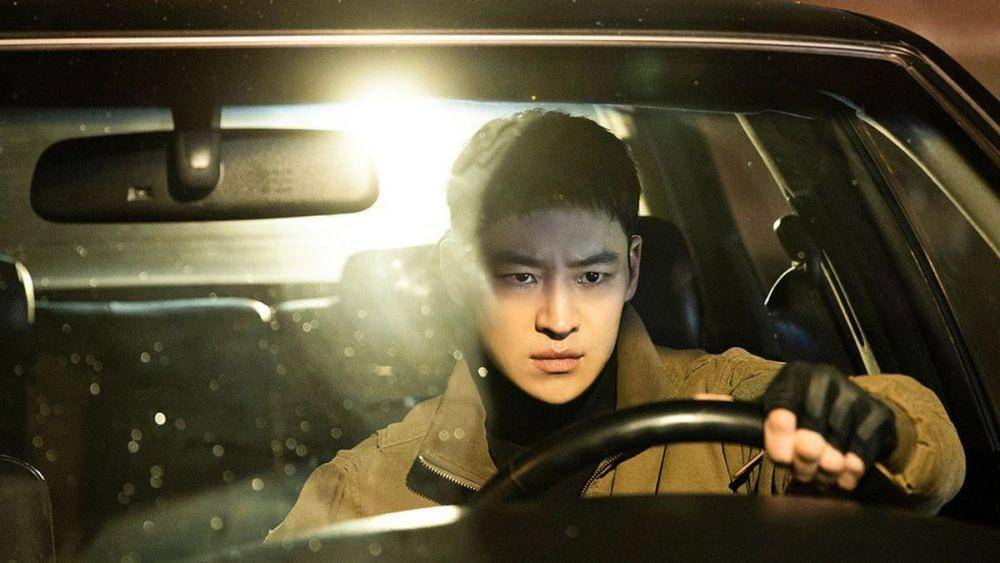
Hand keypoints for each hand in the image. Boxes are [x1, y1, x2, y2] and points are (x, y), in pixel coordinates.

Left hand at [761, 362, 896, 490]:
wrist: (846, 420)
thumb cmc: (800, 423)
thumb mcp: (776, 424)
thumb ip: (775, 436)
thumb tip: (784, 456)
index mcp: (795, 375)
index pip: (784, 400)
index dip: (781, 432)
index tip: (781, 458)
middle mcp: (826, 377)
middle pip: (814, 418)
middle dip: (805, 454)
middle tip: (802, 474)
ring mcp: (855, 392)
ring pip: (840, 435)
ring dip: (828, 466)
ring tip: (820, 478)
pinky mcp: (880, 413)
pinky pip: (864, 446)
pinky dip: (853, 467)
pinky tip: (844, 478)